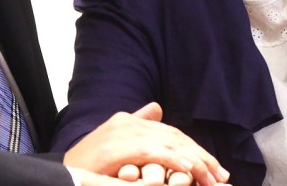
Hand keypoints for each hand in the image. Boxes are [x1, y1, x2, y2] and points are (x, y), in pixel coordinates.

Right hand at [63, 102, 229, 185]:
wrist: (66, 174)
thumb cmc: (90, 164)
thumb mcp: (115, 141)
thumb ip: (137, 124)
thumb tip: (156, 108)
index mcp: (127, 120)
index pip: (170, 132)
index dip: (194, 148)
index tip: (213, 168)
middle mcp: (127, 122)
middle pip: (174, 136)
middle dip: (201, 156)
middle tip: (220, 176)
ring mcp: (123, 132)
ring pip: (169, 143)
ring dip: (195, 162)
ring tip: (211, 178)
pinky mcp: (119, 146)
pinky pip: (155, 151)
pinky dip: (176, 160)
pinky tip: (190, 171)